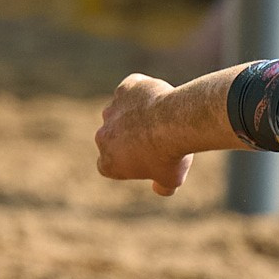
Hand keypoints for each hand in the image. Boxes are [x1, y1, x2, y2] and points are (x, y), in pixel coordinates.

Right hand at [95, 73, 194, 195]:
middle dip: (130, 138)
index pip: (109, 165)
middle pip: (114, 137)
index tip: (144, 161)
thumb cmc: (172, 155)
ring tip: (163, 120)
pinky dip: (144, 95)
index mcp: (109, 162)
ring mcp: (111, 109)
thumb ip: (163, 187)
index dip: (126, 163)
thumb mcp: (171, 179)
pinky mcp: (124, 89)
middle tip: (158, 140)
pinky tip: (162, 101)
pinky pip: (133, 91)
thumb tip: (160, 189)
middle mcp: (103, 135)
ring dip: (136, 115)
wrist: (176, 123)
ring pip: (122, 112)